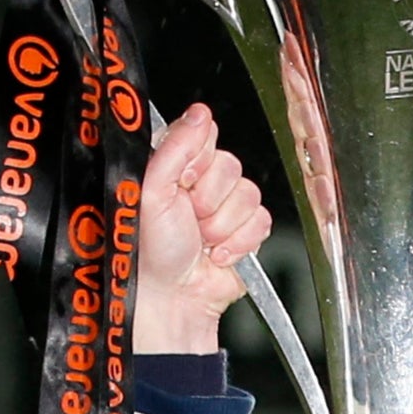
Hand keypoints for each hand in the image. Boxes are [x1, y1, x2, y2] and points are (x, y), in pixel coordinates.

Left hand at [132, 104, 269, 356]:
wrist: (171, 300)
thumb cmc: (151, 252)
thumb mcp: (153, 190)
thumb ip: (176, 146)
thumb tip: (200, 113)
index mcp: (176, 166)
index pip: (204, 135)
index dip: (198, 159)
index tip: (184, 181)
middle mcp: (201, 183)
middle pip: (231, 165)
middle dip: (210, 199)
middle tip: (190, 219)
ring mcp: (226, 208)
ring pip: (249, 194)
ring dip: (223, 225)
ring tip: (202, 241)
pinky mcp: (246, 232)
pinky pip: (261, 221)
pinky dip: (240, 242)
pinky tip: (218, 254)